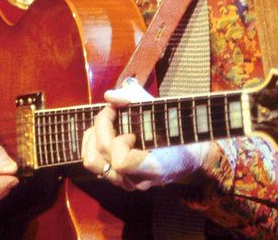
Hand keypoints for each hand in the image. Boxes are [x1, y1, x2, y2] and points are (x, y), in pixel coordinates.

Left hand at [80, 82, 209, 190]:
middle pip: (99, 158)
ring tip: (105, 124)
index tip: (132, 131)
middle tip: (113, 114)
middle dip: (101, 130)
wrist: (187, 158)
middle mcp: (135, 181)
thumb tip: (109, 96)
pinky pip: (94, 163)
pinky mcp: (117, 179)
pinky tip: (103, 133)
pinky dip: (93, 144)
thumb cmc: (177, 132)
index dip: (120, 142)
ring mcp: (124, 182)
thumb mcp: (163, 112)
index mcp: (152, 168)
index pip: (121, 162)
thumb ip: (136, 100)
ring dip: (93, 137)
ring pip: (90, 162)